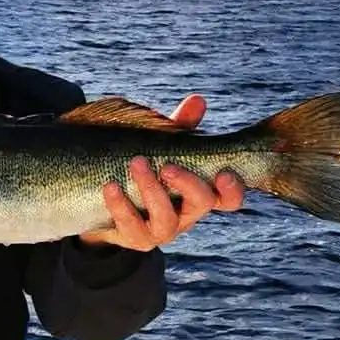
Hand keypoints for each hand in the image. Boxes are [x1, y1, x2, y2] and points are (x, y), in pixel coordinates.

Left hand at [77, 94, 244, 249]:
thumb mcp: (164, 147)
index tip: (224, 173)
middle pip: (202, 204)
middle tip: (167, 165)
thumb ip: (181, 128)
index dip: (233, 189)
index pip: (229, 198)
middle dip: (187, 183)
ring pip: (166, 219)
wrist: (106, 201)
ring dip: (151, 189)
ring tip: (135, 163)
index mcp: (201, 193)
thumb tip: (198, 100)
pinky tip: (110, 185)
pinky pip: (131, 226)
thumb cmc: (146, 169)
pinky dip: (120, 205)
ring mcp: (162, 230)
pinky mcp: (135, 238)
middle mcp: (187, 215)